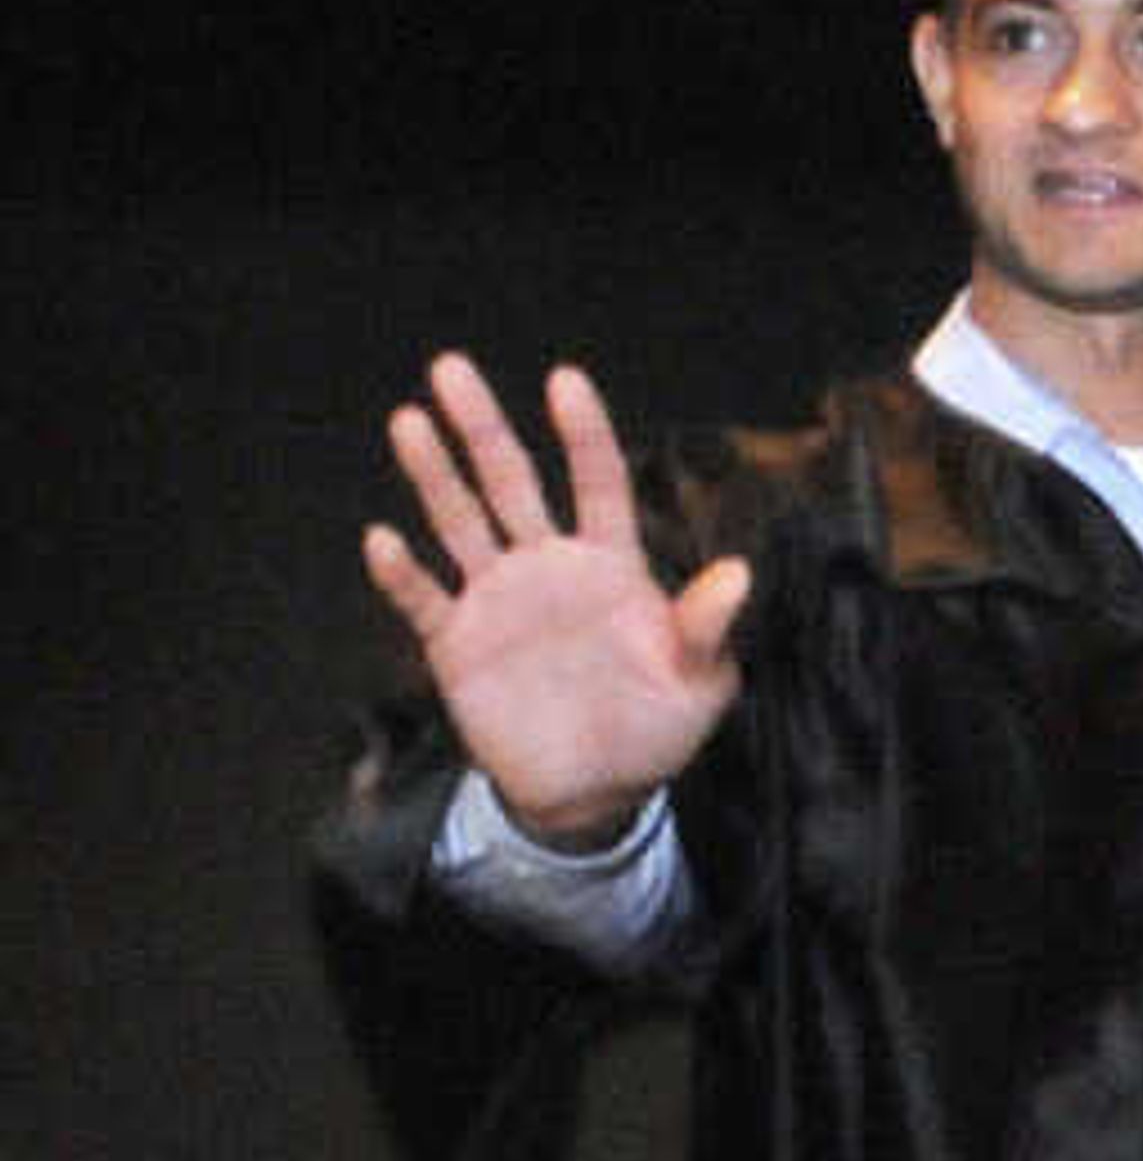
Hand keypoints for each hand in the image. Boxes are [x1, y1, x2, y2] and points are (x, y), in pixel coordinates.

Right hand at [363, 353, 748, 842]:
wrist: (594, 792)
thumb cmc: (654, 728)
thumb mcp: (697, 683)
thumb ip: (707, 627)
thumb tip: (739, 572)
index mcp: (609, 565)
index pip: (597, 482)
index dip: (583, 433)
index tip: (565, 381)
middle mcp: (547, 567)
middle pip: (511, 481)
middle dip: (482, 427)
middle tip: (452, 368)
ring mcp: (497, 599)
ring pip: (460, 522)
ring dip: (435, 475)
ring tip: (409, 421)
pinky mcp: (458, 642)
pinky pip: (425, 600)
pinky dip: (404, 574)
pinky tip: (385, 540)